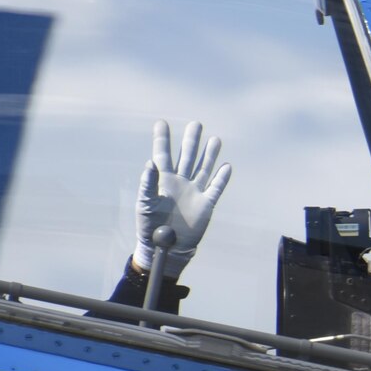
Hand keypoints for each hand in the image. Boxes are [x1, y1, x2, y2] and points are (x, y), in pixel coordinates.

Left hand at [133, 119, 231, 277]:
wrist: (168, 247)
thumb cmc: (150, 226)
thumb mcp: (145, 203)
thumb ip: (148, 183)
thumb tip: (150, 163)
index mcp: (163, 180)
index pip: (163, 154)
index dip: (162, 139)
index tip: (161, 123)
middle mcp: (180, 182)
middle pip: (187, 157)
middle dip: (191, 140)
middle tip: (196, 124)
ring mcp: (194, 192)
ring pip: (203, 168)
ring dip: (209, 154)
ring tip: (215, 139)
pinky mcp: (206, 204)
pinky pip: (215, 188)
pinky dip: (221, 178)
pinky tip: (226, 166)